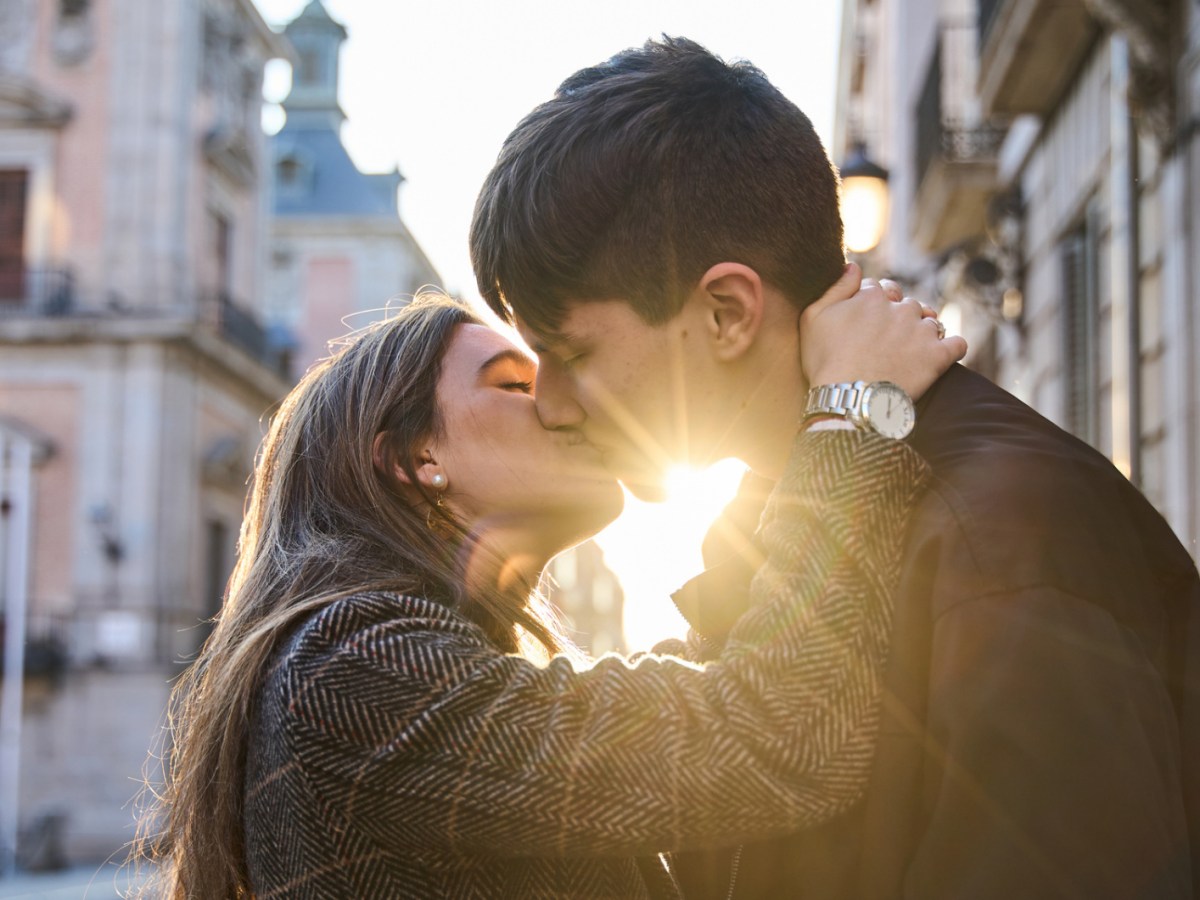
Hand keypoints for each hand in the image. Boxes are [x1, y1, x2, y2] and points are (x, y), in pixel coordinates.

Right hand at [799, 263, 966, 399]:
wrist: (849, 400)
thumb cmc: (825, 362)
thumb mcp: (813, 318)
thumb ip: (835, 287)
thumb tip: (853, 266)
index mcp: (871, 297)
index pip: (879, 289)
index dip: (872, 304)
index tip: (866, 323)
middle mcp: (900, 308)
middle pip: (906, 303)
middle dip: (899, 316)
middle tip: (886, 340)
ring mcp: (921, 331)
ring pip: (930, 321)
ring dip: (923, 331)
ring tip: (909, 351)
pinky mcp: (938, 356)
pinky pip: (957, 344)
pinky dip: (951, 348)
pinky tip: (940, 356)